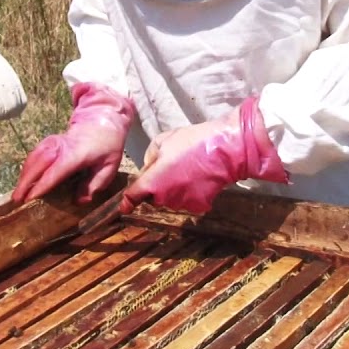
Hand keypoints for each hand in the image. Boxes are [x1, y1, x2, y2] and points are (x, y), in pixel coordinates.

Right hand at [12, 82, 135, 204]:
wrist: (102, 120)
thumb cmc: (107, 146)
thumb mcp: (109, 167)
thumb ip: (95, 184)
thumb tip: (79, 201)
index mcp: (76, 153)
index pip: (55, 170)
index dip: (42, 184)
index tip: (31, 198)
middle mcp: (60, 147)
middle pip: (38, 163)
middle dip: (25, 182)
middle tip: (17, 200)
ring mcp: (52, 142)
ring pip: (33, 158)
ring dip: (23, 176)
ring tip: (17, 194)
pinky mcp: (48, 142)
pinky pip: (34, 155)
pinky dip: (27, 168)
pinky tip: (24, 181)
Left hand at [121, 96, 287, 214]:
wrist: (224, 149)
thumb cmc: (192, 141)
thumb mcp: (163, 140)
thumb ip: (150, 157)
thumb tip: (149, 168)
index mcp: (153, 182)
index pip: (133, 197)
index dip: (127, 202)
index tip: (124, 206)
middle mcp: (165, 198)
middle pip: (153, 197)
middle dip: (156, 186)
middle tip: (169, 168)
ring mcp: (182, 204)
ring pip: (170, 200)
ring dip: (172, 190)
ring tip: (186, 170)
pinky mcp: (199, 207)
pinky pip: (187, 201)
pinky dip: (189, 193)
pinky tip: (197, 179)